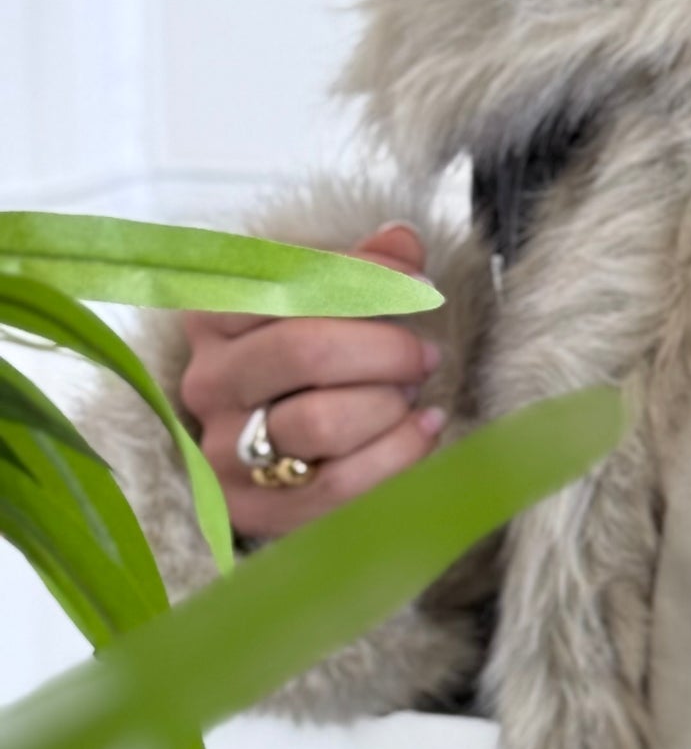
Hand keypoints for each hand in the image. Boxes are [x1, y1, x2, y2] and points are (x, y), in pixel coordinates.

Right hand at [178, 223, 448, 539]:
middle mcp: (209, 382)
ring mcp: (225, 451)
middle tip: (425, 355)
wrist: (272, 459)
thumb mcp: (322, 309)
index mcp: (214, 316)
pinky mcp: (255, 509)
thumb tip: (403, 239)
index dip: (366, 279)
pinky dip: (398, 454)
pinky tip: (424, 428)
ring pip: (321, 423)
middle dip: (385, 350)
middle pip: (306, 352)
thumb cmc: (306, 369)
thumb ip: (361, 270)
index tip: (419, 286)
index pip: (289, 283)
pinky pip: (340, 486)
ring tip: (412, 395)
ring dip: (388, 405)